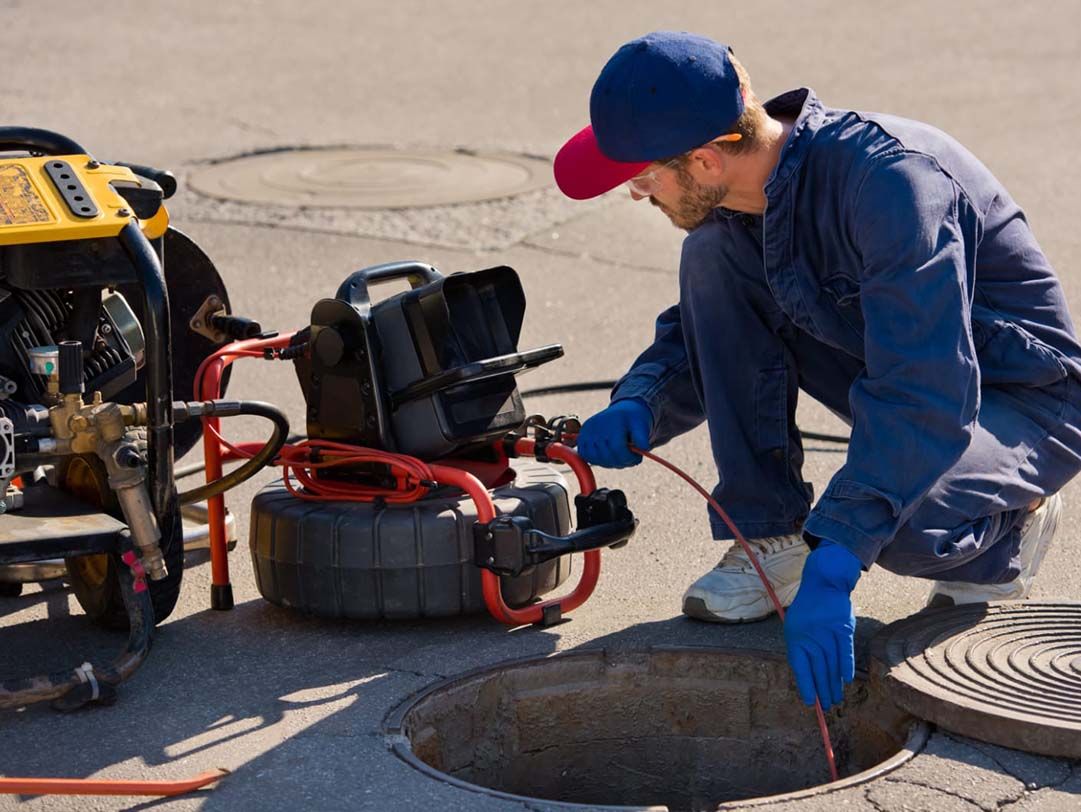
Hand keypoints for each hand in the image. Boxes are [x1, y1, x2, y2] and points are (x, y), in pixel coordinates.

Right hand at [575, 399, 652, 467]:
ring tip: (620, 456)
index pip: (618, 449)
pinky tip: (608, 455)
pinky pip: (586, 456)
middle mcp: (596, 427)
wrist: (620, 412)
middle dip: (622, 462)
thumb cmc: (632, 420)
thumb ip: (642, 436)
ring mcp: (586, 433)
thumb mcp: (641, 425)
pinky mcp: (581, 438)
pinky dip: (597, 460)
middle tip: (630, 458)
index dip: (629, 458)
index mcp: (612, 423)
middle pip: (608, 456)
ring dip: (610, 463)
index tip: (637, 458)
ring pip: (597, 459)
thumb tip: (644, 448)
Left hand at [784, 540, 861, 709]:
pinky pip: (845, 650)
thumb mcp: (795, 627)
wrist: (823, 585)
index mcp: (796, 638)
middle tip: (826, 707)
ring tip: (836, 699)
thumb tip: (806, 676)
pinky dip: (845, 665)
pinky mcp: (843, 628)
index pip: (800, 667)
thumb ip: (800, 649)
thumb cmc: (808, 610)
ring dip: (834, 683)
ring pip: (831, 664)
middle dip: (822, 690)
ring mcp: (828, 633)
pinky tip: (846, 680)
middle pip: (818, 669)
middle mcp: (811, 638)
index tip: (810, 702)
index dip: (805, 685)